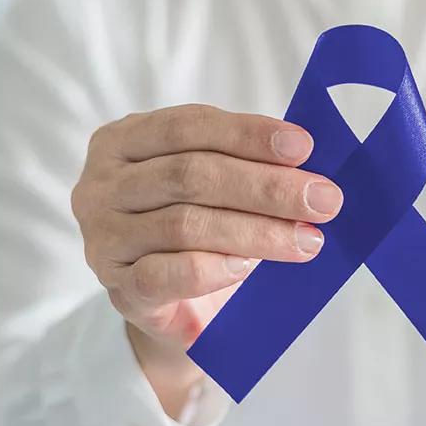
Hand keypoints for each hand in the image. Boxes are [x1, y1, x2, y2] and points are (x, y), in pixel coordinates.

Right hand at [71, 104, 342, 414]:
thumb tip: (308, 167)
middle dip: (266, 186)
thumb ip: (244, 164)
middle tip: (323, 200)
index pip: (188, 126)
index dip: (248, 134)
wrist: (172, 299)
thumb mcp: (214, 182)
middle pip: (191, 174)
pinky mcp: (119, 289)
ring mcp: (104, 239)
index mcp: (124, 141)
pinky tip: (250, 267)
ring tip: (305, 239)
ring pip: (185, 224)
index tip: (304, 147)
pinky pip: (165, 275)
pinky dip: (214, 268)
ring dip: (257, 231)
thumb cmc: (199, 225)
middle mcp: (103, 185)